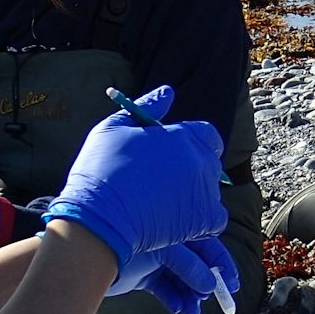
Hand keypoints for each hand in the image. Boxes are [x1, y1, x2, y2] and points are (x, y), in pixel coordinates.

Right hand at [40, 86, 228, 281]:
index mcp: (182, 135)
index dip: (192, 144)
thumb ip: (146, 108)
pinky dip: (202, 222)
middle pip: (210, 161)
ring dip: (195, 195)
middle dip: (193, 169)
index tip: (175, 156)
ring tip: (162, 204)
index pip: (206, 134)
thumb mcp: (115, 128)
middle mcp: (200, 160)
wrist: (98, 217)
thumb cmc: (101, 170)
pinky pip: (215, 218)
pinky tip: (177, 222)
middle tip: (163, 184)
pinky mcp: (204, 219)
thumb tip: (168, 91)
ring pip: (211, 190)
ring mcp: (205, 190)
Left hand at [113, 236, 237, 313]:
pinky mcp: (141, 274)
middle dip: (208, 283)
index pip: (208, 245)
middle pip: (196, 264)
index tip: (232, 283)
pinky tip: (177, 307)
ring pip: (180, 278)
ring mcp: (155, 258)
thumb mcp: (169, 248)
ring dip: (189, 294)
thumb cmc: (132, 236)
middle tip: (219, 300)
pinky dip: (171, 297)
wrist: (92, 245)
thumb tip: (210, 285)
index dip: (221, 264)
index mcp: (179, 226)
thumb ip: (191, 266)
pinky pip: (162, 287)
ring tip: (192, 310)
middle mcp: (169, 241)